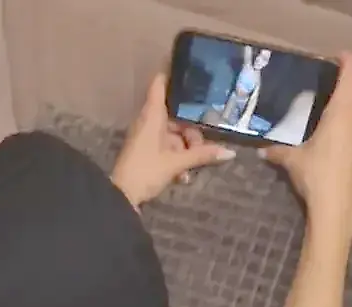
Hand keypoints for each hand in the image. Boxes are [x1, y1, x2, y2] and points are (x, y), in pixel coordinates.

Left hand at [109, 73, 235, 208]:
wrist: (122, 196)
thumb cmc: (146, 171)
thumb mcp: (176, 163)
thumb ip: (202, 155)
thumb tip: (229, 152)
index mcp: (152, 115)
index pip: (159, 84)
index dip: (171, 72)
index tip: (188, 65)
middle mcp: (149, 121)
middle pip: (176, 115)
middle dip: (192, 129)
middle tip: (204, 142)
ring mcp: (148, 137)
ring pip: (174, 134)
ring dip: (186, 148)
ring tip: (193, 164)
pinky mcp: (148, 151)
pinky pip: (168, 147)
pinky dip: (178, 158)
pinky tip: (184, 175)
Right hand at [260, 52, 351, 233]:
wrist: (336, 206)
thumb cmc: (316, 173)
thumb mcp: (291, 159)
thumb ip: (276, 150)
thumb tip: (262, 150)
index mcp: (342, 109)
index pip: (351, 71)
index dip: (345, 59)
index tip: (331, 57)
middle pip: (351, 91)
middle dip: (336, 87)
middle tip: (314, 90)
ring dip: (339, 108)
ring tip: (316, 112)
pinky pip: (351, 127)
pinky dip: (340, 125)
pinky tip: (322, 135)